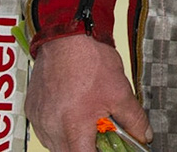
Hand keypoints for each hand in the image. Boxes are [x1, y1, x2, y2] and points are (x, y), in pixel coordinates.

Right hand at [28, 33, 150, 149]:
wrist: (67, 35)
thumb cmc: (89, 60)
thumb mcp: (120, 92)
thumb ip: (134, 120)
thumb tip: (144, 135)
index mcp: (73, 127)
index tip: (106, 148)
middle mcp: (52, 127)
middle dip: (84, 148)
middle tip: (98, 135)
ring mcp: (40, 119)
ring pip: (54, 144)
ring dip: (69, 139)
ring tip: (83, 120)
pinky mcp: (32, 109)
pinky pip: (44, 128)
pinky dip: (57, 127)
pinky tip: (70, 112)